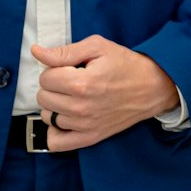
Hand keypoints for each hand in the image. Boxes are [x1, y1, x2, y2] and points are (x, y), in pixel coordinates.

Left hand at [32, 35, 179, 149]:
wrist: (153, 86)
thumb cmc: (127, 64)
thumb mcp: (98, 47)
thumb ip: (64, 51)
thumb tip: (36, 52)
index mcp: (82, 83)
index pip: (45, 78)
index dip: (55, 69)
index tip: (70, 68)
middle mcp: (81, 107)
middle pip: (43, 97)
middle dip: (53, 86)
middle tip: (72, 80)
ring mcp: (85, 125)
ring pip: (48, 116)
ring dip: (56, 105)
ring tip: (74, 97)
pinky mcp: (90, 137)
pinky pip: (56, 142)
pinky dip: (55, 131)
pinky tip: (66, 117)